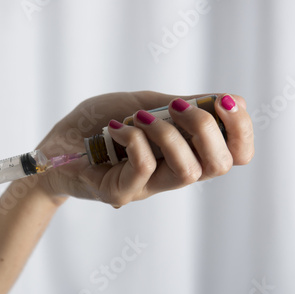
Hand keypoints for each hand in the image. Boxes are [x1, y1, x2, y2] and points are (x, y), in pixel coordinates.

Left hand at [36, 91, 253, 205]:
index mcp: (181, 152)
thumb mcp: (141, 104)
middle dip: (206, 126)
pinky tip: (114, 130)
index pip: (232, 154)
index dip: (240, 130)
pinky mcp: (119, 192)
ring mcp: (145, 187)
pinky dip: (134, 139)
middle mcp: (169, 174)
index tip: (227, 102)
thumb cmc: (96, 123)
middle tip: (175, 106)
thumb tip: (222, 100)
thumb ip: (177, 106)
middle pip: (218, 165)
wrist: (54, 145)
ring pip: (186, 171)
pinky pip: (144, 168)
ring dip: (167, 133)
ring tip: (138, 118)